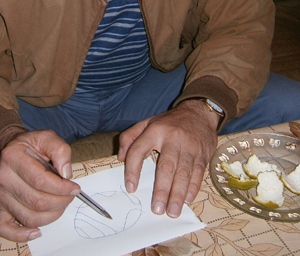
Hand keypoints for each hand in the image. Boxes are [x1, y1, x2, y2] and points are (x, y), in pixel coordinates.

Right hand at [0, 129, 79, 241]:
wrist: (12, 148)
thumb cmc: (32, 144)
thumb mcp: (48, 137)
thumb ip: (60, 150)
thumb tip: (66, 174)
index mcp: (13, 156)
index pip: (40, 180)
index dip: (61, 188)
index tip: (74, 187)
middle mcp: (3, 177)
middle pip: (36, 201)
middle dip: (60, 202)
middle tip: (70, 196)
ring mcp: (0, 194)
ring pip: (28, 217)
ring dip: (50, 216)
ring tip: (60, 205)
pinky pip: (5, 228)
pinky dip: (21, 235)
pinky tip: (37, 230)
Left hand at [118, 99, 218, 217]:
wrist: (199, 113)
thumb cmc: (169, 122)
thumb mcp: (147, 123)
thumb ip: (129, 137)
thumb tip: (120, 157)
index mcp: (155, 130)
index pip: (139, 150)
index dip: (132, 170)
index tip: (131, 188)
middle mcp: (173, 138)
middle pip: (166, 166)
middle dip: (162, 189)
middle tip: (157, 208)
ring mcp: (190, 146)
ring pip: (184, 172)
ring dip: (178, 194)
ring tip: (172, 211)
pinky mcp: (203, 153)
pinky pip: (198, 172)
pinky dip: (193, 187)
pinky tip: (187, 199)